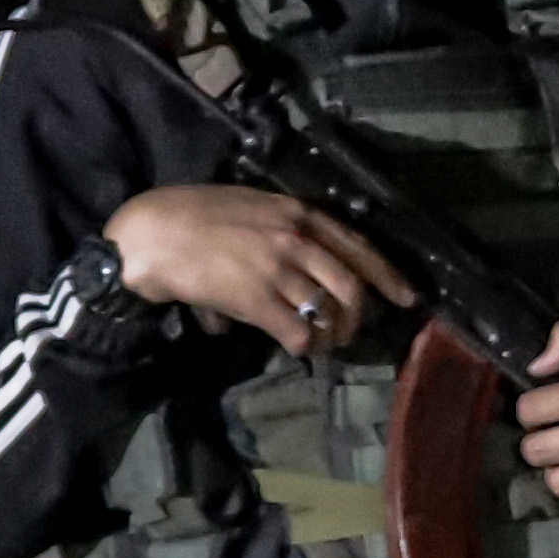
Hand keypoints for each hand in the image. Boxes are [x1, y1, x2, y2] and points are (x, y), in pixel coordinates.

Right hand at [101, 183, 408, 360]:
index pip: (359, 246)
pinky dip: (306, 347)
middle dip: (358, 316)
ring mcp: (278, 269)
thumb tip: (288, 268)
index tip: (406, 297)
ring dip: (332, 336)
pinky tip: (299, 350)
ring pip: (329, 312)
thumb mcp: (249, 207)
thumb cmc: (192, 216)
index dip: (388, 276)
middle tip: (351, 332)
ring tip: (323, 344)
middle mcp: (297, 239)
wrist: (151, 233)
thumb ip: (278, 231)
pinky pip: (298, 332)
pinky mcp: (256, 300)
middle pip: (352, 286)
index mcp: (298, 214)